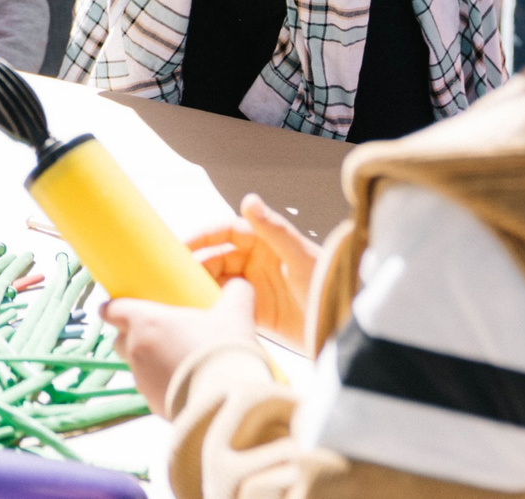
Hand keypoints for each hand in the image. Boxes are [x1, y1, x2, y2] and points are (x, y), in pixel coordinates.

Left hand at [102, 278, 261, 412]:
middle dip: (134, 337)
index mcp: (145, 323)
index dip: (114, 308)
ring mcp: (142, 380)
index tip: (124, 308)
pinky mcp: (152, 404)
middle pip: (121, 340)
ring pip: (136, 366)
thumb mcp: (236, 315)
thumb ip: (236, 293)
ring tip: (179, 360)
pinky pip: (151, 389)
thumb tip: (239, 284)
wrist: (229, 404)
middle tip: (161, 334)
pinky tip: (186, 384)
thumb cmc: (224, 353)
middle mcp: (136, 351)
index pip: (111, 310)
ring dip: (150, 362)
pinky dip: (162, 385)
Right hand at [188, 192, 320, 351]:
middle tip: (177, 276)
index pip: (224, 231)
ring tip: (183, 295)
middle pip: (215, 257)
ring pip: (216, 282)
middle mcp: (255, 262)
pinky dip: (211, 308)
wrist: (346, 326)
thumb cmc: (329, 283)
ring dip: (200, 286)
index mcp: (264, 242)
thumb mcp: (300, 255)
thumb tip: (249, 198)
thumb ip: (273, 229)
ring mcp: (254, 287)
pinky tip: (198, 312)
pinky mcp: (255, 313)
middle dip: (196, 263)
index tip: (180, 245)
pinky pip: (225, 307)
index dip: (202, 236)